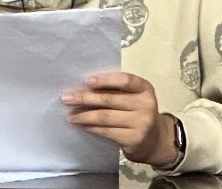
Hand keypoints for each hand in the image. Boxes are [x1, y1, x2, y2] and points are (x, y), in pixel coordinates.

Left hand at [61, 72, 176, 165]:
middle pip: (110, 99)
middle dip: (85, 98)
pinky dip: (91, 128)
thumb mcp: (134, 96)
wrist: (154, 140)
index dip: (105, 80)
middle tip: (66, 98)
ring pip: (106, 117)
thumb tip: (83, 87)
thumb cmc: (137, 111)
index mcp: (144, 88)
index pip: (125, 80)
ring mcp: (141, 123)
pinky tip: (82, 125)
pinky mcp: (133, 139)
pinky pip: (107, 131)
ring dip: (84, 115)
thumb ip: (116, 90)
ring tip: (70, 115)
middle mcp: (145, 104)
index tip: (87, 81)